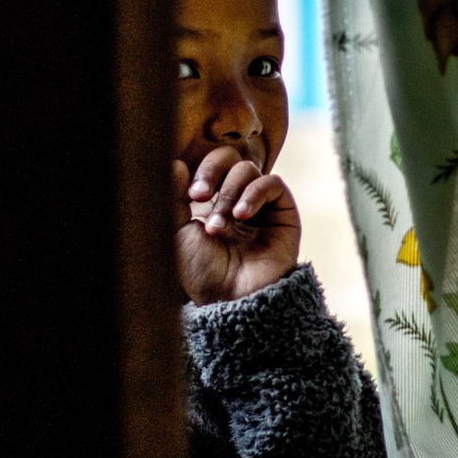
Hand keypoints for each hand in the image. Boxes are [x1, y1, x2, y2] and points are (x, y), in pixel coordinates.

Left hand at [173, 146, 300, 304]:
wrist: (232, 300)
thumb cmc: (203, 272)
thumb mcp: (179, 232)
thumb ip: (175, 196)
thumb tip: (176, 161)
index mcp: (210, 201)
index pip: (209, 165)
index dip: (200, 170)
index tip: (190, 195)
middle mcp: (235, 198)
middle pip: (229, 158)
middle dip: (212, 172)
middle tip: (199, 197)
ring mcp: (260, 204)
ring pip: (248, 170)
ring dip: (230, 193)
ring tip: (220, 225)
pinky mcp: (283, 213)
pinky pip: (272, 184)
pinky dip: (254, 193)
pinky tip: (242, 216)